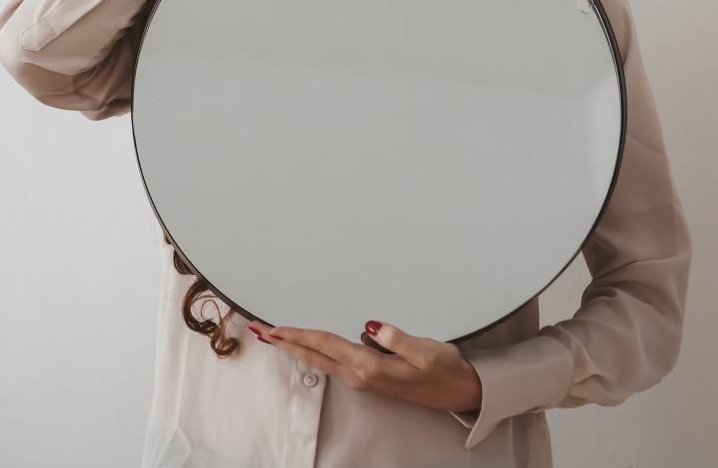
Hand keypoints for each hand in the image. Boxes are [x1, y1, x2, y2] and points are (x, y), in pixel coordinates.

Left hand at [247, 318, 482, 413]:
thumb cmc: (444, 369)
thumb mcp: (426, 351)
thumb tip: (371, 326)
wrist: (459, 391)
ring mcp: (363, 376)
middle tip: (258, 330)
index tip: (273, 329)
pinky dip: (314, 348)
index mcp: (370, 366)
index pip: (325, 345)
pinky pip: (334, 359)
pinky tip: (308, 341)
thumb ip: (396, 337)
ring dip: (296, 344)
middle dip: (284, 342)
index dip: (297, 335)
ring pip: (321, 357)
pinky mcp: (369, 374)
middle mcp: (360, 374)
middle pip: (314, 354)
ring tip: (274, 333)